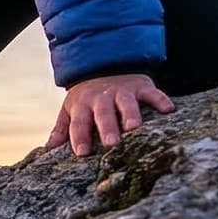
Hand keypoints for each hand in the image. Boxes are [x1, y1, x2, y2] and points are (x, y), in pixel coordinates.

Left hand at [47, 72, 174, 156]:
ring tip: (134, 127)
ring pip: (127, 103)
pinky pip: (153, 93)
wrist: (105, 65)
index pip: (79, 122)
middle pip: (103, 113)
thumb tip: (48, 149)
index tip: (82, 153)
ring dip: (131, 114)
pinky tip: (168, 110)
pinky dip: (161, 100)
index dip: (79, 137)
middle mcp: (102, 98)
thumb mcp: (71, 109)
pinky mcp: (142, 86)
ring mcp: (123, 91)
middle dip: (107, 128)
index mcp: (83, 105)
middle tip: (111, 144)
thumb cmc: (87, 97)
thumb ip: (62, 128)